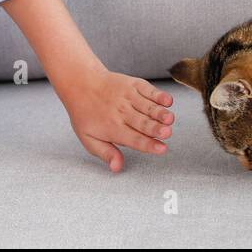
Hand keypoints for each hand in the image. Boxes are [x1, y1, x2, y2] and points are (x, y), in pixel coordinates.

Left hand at [55, 67, 174, 172]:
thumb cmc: (86, 113)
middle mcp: (121, 112)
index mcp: (112, 128)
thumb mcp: (88, 138)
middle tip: (167, 133)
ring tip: (170, 119)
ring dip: (160, 113)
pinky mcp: (133, 85)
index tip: (162, 149)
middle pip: (142, 123)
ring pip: (147, 107)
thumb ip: (106, 153)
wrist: (81, 83)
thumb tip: (117, 167)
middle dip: (156, 128)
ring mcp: (128, 97)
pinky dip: (158, 95)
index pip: (133, 139)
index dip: (148, 144)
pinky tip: (168, 100)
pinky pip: (147, 90)